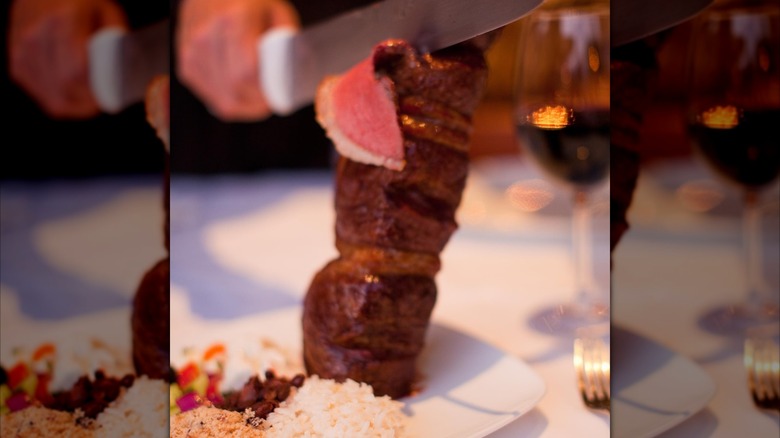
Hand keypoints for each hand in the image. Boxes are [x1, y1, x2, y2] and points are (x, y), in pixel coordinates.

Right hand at [8, 0, 127, 118]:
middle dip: (90, 103)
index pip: (78, 70)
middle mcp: (36, 37)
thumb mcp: (106, 12)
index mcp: (62, 20)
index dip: (97, 91)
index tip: (112, 98)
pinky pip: (43, 97)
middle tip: (106, 102)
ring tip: (92, 98)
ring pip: (54, 98)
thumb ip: (118, 40)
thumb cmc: (78, 2)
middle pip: (66, 88)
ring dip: (78, 105)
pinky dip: (63, 101)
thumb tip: (129, 72)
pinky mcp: (17, 66)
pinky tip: (75, 94)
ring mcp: (22, 53)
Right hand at [177, 0, 298, 120]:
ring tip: (259, 97)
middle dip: (259, 104)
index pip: (248, 72)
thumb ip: (290, 42)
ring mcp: (192, 53)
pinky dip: (231, 101)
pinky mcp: (186, 66)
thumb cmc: (247, 2)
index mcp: (234, 20)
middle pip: (236, 90)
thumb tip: (301, 74)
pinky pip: (212, 98)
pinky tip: (241, 92)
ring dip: (246, 106)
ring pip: (224, 100)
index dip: (267, 92)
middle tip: (273, 101)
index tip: (281, 98)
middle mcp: (207, 37)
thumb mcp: (277, 13)